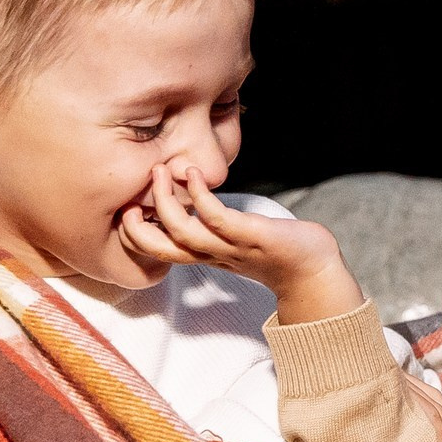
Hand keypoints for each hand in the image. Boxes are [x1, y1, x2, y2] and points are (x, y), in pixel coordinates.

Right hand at [122, 163, 362, 323]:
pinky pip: (216, 218)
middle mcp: (213, 255)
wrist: (315, 270)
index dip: (136, 235)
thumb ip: (215, 225)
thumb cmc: (278, 249)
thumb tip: (200, 200)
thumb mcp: (238, 238)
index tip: (126, 210)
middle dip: (137, 225)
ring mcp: (230, 247)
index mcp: (206, 255)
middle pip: (160, 249)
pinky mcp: (250, 237)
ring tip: (160, 170)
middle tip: (129, 194)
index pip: (159, 252)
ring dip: (164, 201)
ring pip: (182, 232)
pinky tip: (194, 174)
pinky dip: (200, 195)